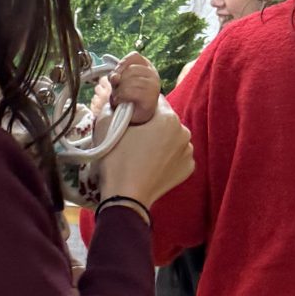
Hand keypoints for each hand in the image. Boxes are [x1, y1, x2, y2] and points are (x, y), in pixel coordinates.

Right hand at [98, 91, 193, 209]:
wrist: (125, 198)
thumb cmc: (116, 160)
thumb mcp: (106, 124)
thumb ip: (115, 104)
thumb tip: (120, 97)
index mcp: (168, 118)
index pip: (154, 100)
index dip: (139, 106)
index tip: (129, 119)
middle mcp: (184, 132)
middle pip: (165, 119)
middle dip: (151, 124)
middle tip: (133, 138)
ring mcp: (188, 152)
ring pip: (172, 137)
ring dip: (160, 140)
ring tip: (142, 153)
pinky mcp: (188, 169)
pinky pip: (176, 154)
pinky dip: (166, 157)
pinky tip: (152, 164)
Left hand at [101, 53, 162, 122]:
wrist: (132, 117)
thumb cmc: (126, 98)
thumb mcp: (118, 82)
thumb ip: (116, 75)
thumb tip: (115, 77)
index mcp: (147, 67)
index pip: (134, 56)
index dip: (122, 64)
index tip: (116, 75)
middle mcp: (154, 75)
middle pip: (130, 70)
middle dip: (119, 81)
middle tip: (117, 91)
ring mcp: (154, 87)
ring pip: (130, 81)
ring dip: (119, 91)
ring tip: (119, 98)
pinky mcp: (151, 98)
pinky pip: (131, 92)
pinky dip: (121, 97)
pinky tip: (121, 101)